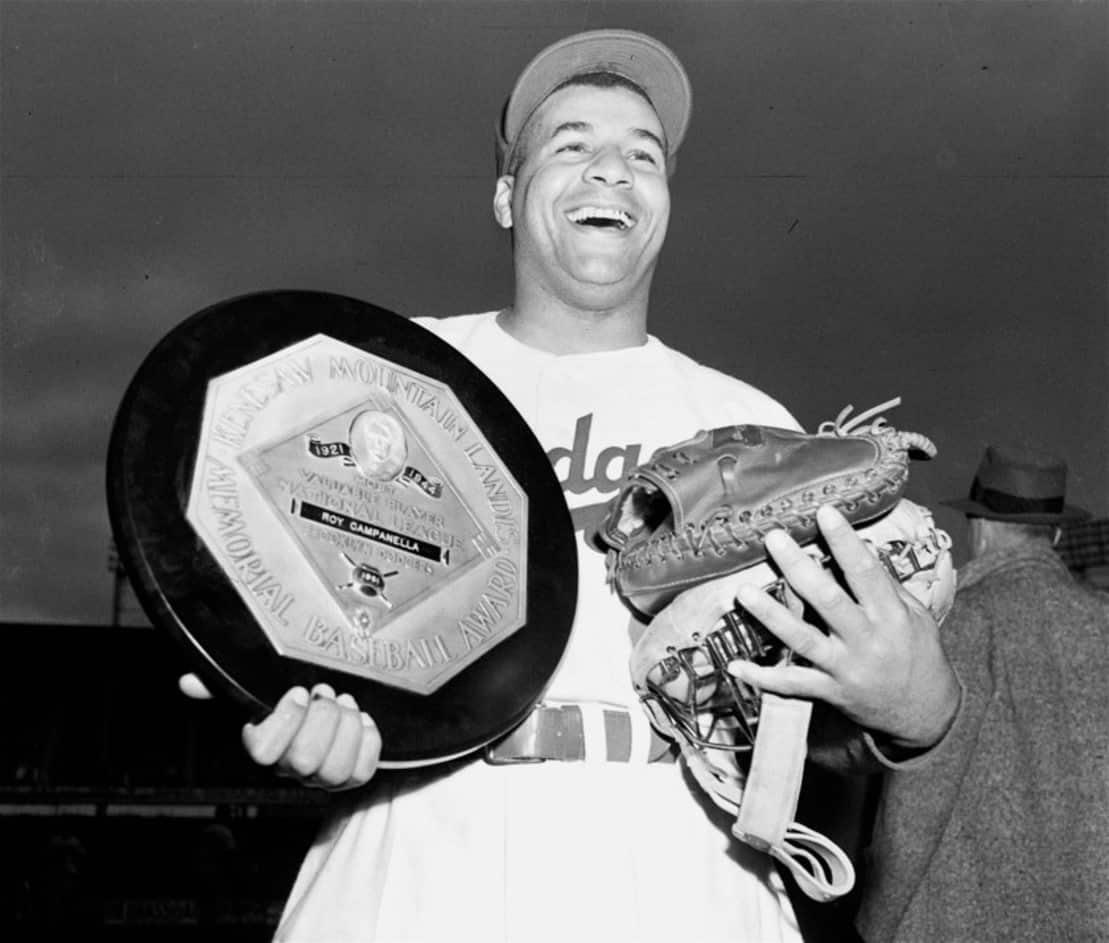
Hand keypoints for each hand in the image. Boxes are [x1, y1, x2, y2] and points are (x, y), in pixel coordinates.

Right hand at [177, 673, 380, 789]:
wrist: (333, 701)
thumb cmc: (294, 695)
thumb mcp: (259, 684)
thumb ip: (223, 684)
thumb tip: (189, 683)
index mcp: (265, 745)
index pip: (263, 752)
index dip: (285, 722)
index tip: (298, 692)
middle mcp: (290, 767)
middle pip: (305, 761)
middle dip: (322, 720)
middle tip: (326, 693)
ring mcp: (321, 776)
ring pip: (334, 772)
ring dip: (346, 729)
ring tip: (346, 703)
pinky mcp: (352, 776)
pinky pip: (363, 772)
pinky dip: (368, 741)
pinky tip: (363, 719)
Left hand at [727, 504, 959, 750]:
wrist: (926, 714)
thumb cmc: (919, 655)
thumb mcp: (916, 617)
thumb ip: (886, 586)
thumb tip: (858, 549)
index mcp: (891, 616)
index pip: (866, 572)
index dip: (844, 542)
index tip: (824, 513)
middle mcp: (867, 641)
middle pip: (828, 600)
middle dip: (798, 568)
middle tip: (774, 538)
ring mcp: (846, 669)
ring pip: (803, 640)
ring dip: (771, 616)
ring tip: (743, 592)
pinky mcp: (830, 692)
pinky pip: (792, 685)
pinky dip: (763, 678)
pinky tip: (735, 666)